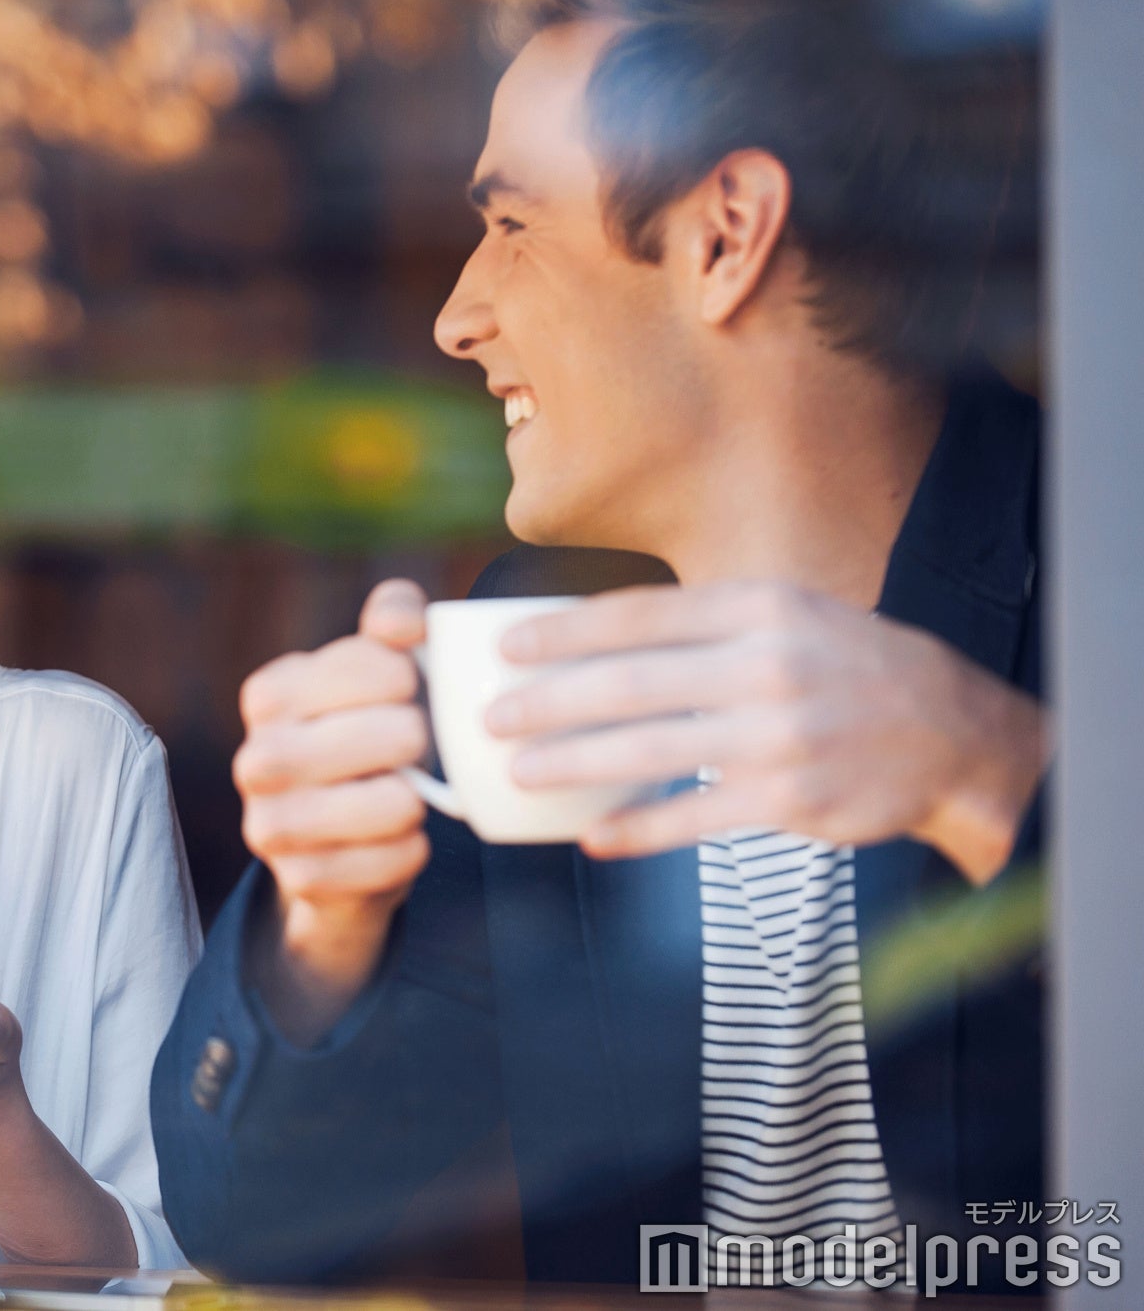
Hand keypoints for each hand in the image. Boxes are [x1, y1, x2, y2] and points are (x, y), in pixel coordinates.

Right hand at [231, 579, 433, 1037]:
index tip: (405, 692)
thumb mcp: (377, 673)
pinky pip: (387, 862)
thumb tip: (400, 618)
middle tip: (413, 748)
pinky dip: (407, 852)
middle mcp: (257, 758)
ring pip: (387, 803)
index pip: (371, 666)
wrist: (339, 840)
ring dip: (412, 799)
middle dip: (415, 740)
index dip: (408, 677)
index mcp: (269, 694)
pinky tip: (399, 840)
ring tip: (407, 795)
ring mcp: (270, 824)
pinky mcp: (299, 878)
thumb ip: (392, 621)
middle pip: (384, 735)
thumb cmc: (367, 737)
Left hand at [486, 582, 1048, 882]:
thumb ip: (701, 624)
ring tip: (521, 771)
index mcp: (758, 608)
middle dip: (548, 702)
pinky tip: (593, 836)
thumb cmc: (846, 668)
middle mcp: (766, 664)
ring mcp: (778, 735)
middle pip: (630, 683)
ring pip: (650, 750)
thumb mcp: (786, 616)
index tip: (505, 647)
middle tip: (491, 718)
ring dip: (574, 763)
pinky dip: (638, 829)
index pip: (639, 616)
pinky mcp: (789, 799)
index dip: (563, 633)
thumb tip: (590, 637)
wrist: (953, 734)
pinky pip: (693, 817)